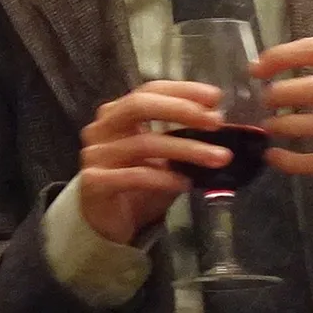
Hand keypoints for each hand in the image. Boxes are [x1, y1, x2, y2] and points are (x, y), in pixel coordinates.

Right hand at [76, 81, 225, 244]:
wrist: (107, 222)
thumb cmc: (138, 183)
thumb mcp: (161, 155)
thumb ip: (180, 136)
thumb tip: (218, 121)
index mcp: (117, 113)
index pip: (149, 90)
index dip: (182, 90)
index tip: (215, 97)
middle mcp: (102, 128)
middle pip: (139, 106)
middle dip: (181, 110)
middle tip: (216, 122)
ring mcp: (95, 154)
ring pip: (144, 144)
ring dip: (187, 149)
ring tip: (218, 158)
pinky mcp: (94, 182)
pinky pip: (135, 176)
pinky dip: (165, 178)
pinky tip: (186, 183)